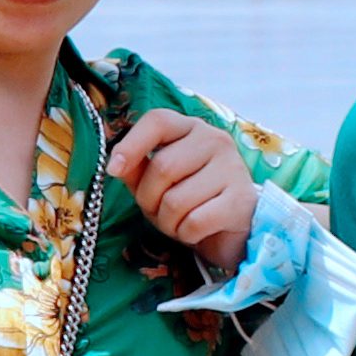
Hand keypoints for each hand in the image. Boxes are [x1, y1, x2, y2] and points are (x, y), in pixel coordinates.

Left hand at [105, 110, 262, 271]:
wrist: (231, 230)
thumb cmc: (190, 200)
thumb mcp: (156, 182)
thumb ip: (136, 168)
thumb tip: (116, 165)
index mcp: (191, 128)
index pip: (158, 121)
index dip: (131, 144)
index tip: (114, 170)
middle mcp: (216, 140)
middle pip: (163, 167)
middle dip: (149, 199)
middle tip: (158, 211)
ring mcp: (232, 169)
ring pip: (176, 200)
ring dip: (168, 222)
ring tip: (179, 222)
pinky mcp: (241, 201)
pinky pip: (195, 222)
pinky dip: (186, 234)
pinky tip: (196, 232)